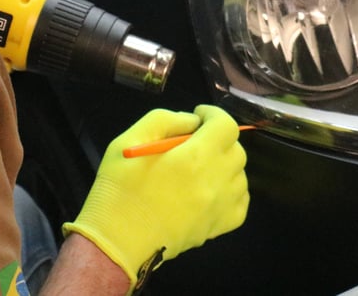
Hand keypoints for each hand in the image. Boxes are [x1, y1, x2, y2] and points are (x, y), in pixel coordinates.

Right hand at [63, 105, 248, 285]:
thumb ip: (164, 120)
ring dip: (225, 164)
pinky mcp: (218, 227)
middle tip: (195, 142)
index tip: (199, 116)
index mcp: (193, 158)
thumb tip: (191, 121)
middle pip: (236, 149)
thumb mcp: (129, 141)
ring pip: (240, 175)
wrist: (117, 243)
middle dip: (218, 138)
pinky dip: (232, 191)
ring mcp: (219, 207)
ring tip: (200, 168)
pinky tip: (211, 189)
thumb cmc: (119, 190)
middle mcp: (214, 181)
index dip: (214, 114)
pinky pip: (240, 202)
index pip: (226, 126)